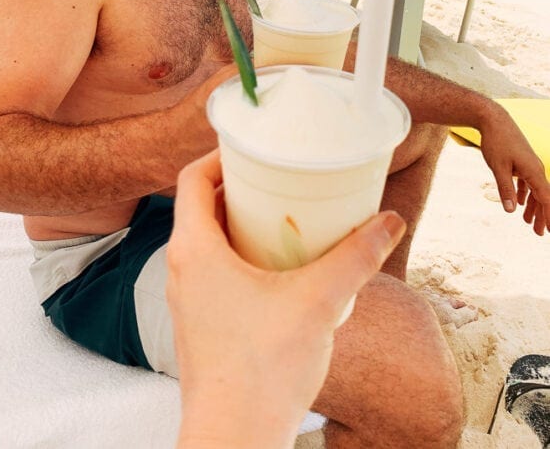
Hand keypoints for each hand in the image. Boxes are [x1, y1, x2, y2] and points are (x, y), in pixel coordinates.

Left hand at [167, 151, 405, 448]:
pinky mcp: (199, 323)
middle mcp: (180, 268)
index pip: (193, 178)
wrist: (235, 438)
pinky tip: (278, 271)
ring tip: (284, 220)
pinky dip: (239, 256)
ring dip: (240, 224)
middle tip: (279, 180)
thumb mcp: (318, 302)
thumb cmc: (262, 370)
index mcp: (193, 249)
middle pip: (202, 206)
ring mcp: (186, 298)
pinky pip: (212, 271)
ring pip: (207, 240)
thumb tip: (389, 223)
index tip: (255, 149)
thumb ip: (356, 258)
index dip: (221, 155)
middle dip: (239, 188)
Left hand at [479, 105, 549, 234]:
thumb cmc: (496, 142)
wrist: (494, 120)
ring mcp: (529, 165)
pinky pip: (526, 182)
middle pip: (542, 197)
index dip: (549, 216)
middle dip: (542, 216)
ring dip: (532, 207)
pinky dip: (524, 194)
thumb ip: (505, 188)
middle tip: (539, 234)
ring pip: (534, 190)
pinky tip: (519, 204)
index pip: (546, 198)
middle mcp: (535, 169)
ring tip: (528, 223)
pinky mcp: (521, 162)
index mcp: (533, 171)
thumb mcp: (498, 167)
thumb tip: (510, 210)